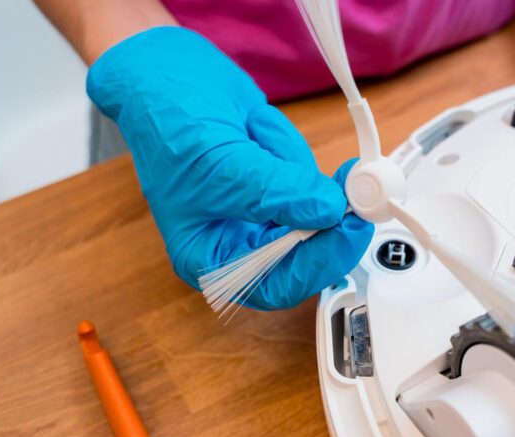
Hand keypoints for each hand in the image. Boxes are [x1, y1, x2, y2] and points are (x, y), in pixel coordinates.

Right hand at [87, 27, 372, 309]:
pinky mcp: (278, 182)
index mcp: (211, 258)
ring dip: (293, 166)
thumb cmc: (167, 123)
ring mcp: (261, 212)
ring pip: (313, 208)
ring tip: (252, 135)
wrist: (163, 73)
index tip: (348, 230)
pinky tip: (255, 128)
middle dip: (323, 215)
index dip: (317, 264)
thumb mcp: (221, 164)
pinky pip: (308, 175)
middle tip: (351, 184)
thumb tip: (328, 210)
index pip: (277, 284)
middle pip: (306, 253)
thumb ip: (276, 192)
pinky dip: (290, 148)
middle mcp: (239, 243)